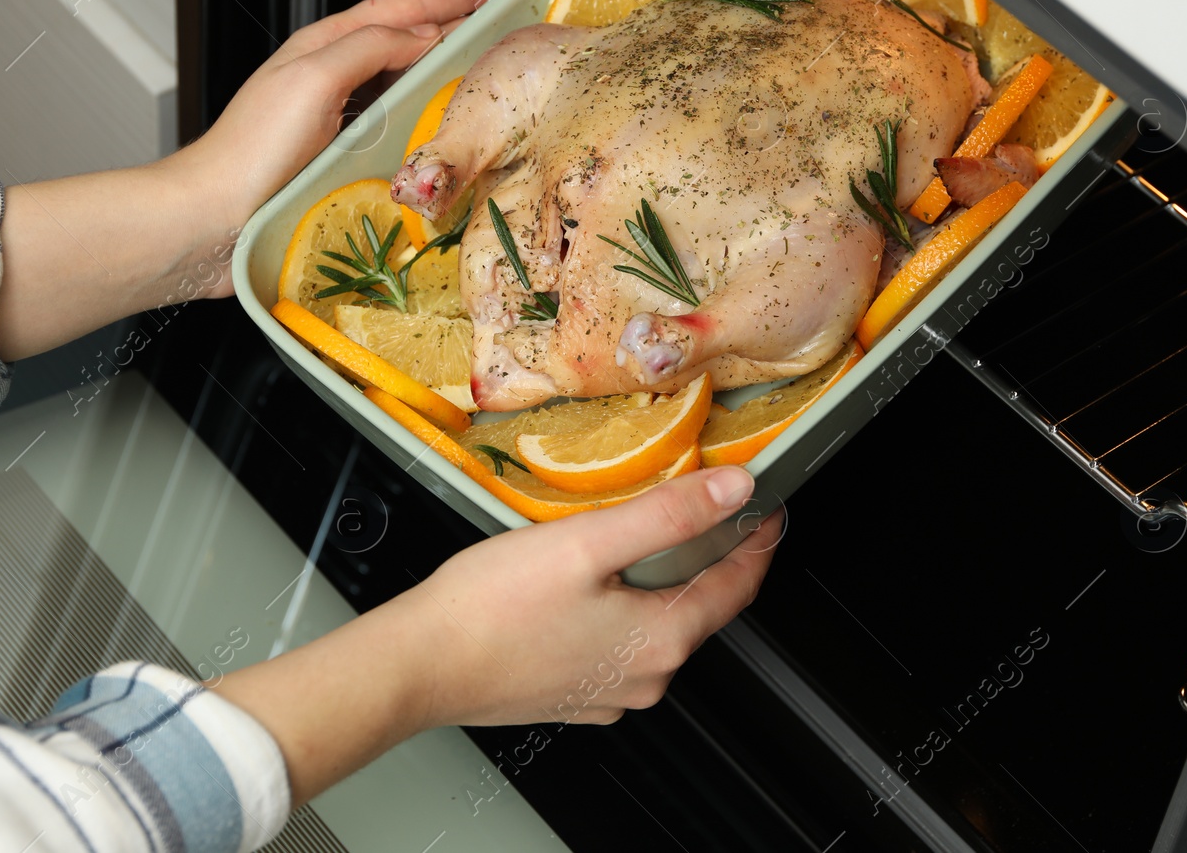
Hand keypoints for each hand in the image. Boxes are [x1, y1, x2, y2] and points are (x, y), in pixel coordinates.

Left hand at [170, 0, 519, 296]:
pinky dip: (433, 118)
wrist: (213, 220)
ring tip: (494, 64)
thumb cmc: (248, 152)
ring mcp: (343, 120)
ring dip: (454, 69)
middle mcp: (336, 79)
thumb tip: (424, 35)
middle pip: (413, 39)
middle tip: (510, 15)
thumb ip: (370, 47)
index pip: (405, 6)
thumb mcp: (313, 78)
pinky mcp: (347, 161)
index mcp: (327, 47)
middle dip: (463, 22)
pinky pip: (403, 128)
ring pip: (411, 83)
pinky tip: (452, 127)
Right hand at [213, 466, 781, 806]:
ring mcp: (609, 690)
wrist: (419, 666)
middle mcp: (645, 676)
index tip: (767, 506)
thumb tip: (735, 492)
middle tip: (702, 504)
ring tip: (640, 533)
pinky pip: (617, 644)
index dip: (758, 540)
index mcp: (660, 638)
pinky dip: (619, 608)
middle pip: (699, 605)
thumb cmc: (490, 609)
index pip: (738, 585)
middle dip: (706, 555)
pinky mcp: (574, 694)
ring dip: (658, 581)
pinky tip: (589, 581)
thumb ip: (667, 516)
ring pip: (655, 624)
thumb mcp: (588, 542)